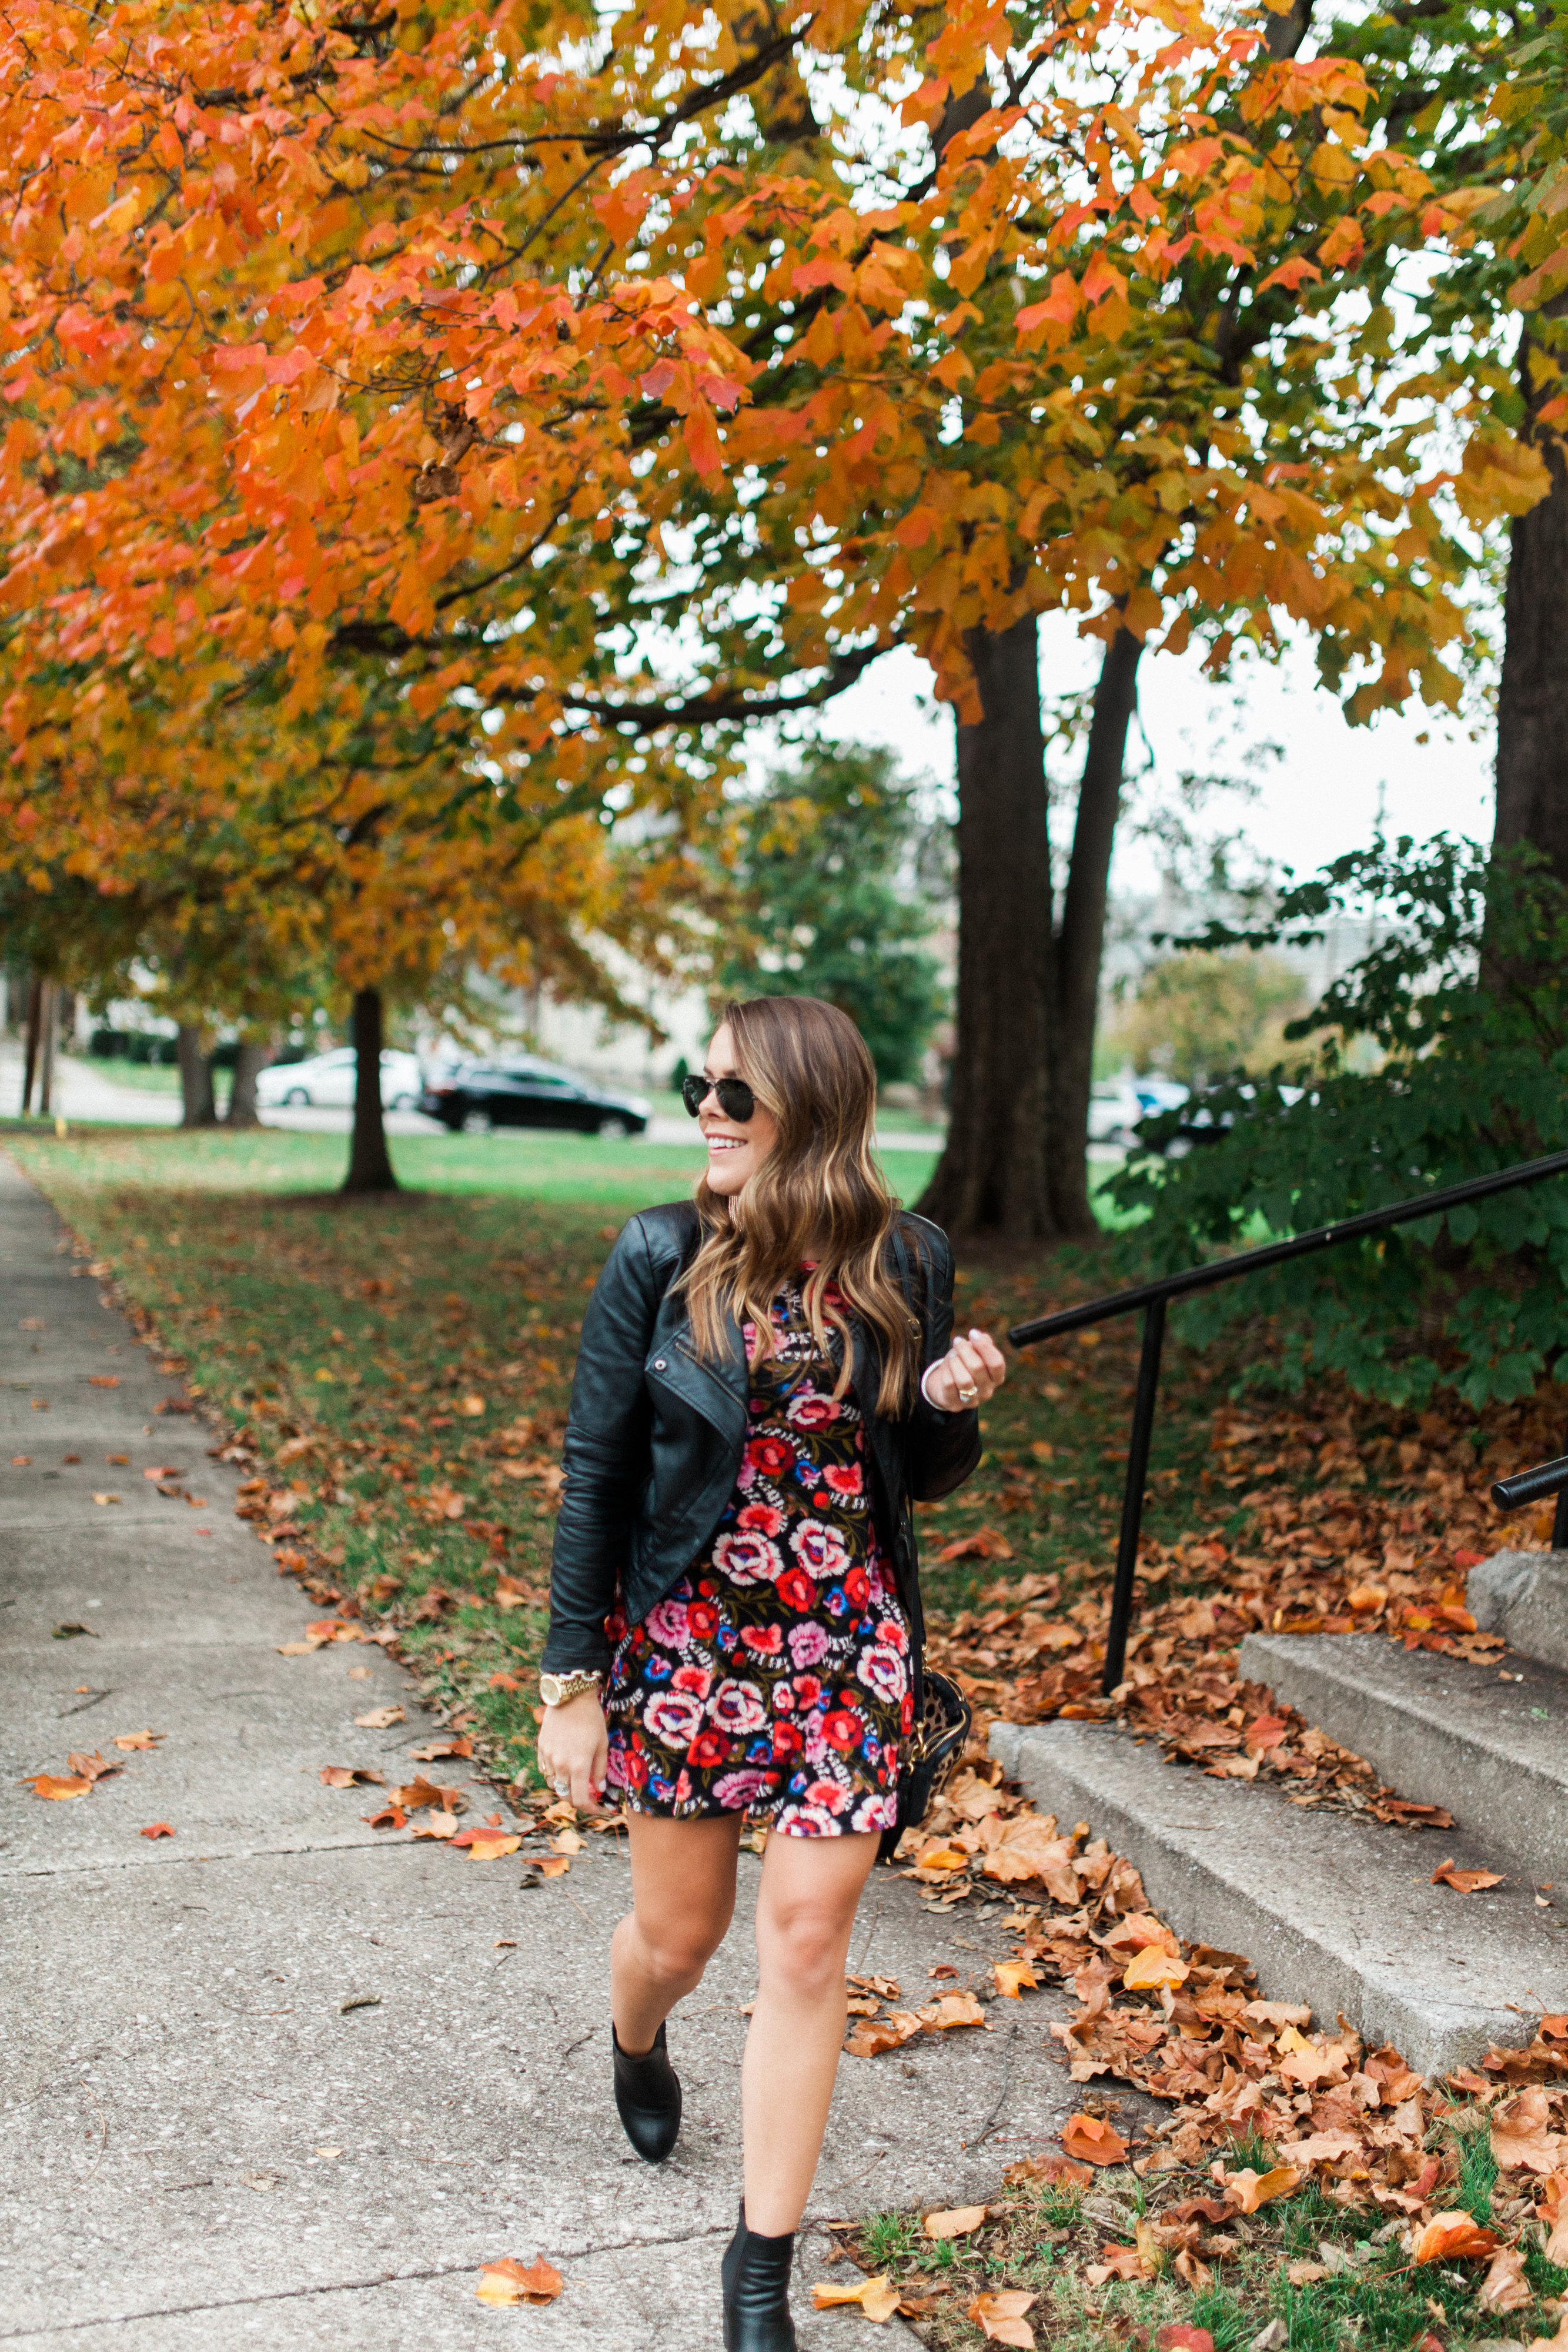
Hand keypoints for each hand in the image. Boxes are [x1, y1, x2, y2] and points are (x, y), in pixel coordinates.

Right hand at [536, 1691, 609, 1810]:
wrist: (570, 1697)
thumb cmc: (591, 1720)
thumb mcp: (602, 1745)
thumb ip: (599, 1770)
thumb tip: (598, 1789)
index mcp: (578, 1766)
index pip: (580, 1800)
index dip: (590, 1809)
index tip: (598, 1808)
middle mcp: (560, 1766)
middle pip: (565, 1795)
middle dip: (577, 1799)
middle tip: (588, 1793)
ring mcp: (548, 1757)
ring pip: (553, 1784)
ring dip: (565, 1786)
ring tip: (575, 1779)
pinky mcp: (541, 1748)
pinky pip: (545, 1770)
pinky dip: (554, 1774)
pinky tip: (563, 1766)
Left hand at [925, 1326, 1007, 1413]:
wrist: (944, 1384)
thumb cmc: (963, 1364)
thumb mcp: (973, 1351)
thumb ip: (981, 1343)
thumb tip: (981, 1337)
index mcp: (997, 1377)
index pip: (997, 1363)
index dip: (984, 1346)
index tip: (972, 1333)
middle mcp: (987, 1391)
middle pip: (978, 1368)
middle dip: (965, 1350)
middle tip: (957, 1341)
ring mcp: (972, 1401)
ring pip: (964, 1380)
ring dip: (955, 1362)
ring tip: (952, 1355)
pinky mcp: (955, 1405)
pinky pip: (949, 1386)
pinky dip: (946, 1372)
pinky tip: (946, 1367)